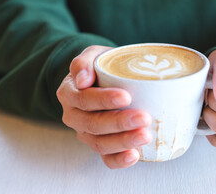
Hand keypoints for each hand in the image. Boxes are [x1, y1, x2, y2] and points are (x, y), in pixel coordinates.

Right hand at [56, 45, 151, 168]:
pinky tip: (134, 155)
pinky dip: (119, 160)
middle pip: (93, 124)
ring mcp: (86, 133)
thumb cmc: (102, 66)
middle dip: (119, 122)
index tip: (126, 97)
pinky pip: (105, 158)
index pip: (84, 99)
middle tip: (144, 118)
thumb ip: (84, 61)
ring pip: (99, 144)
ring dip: (123, 141)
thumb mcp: (93, 55)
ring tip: (145, 135)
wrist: (105, 80)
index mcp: (70, 93)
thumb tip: (83, 79)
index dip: (104, 100)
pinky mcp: (99, 145)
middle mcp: (74, 116)